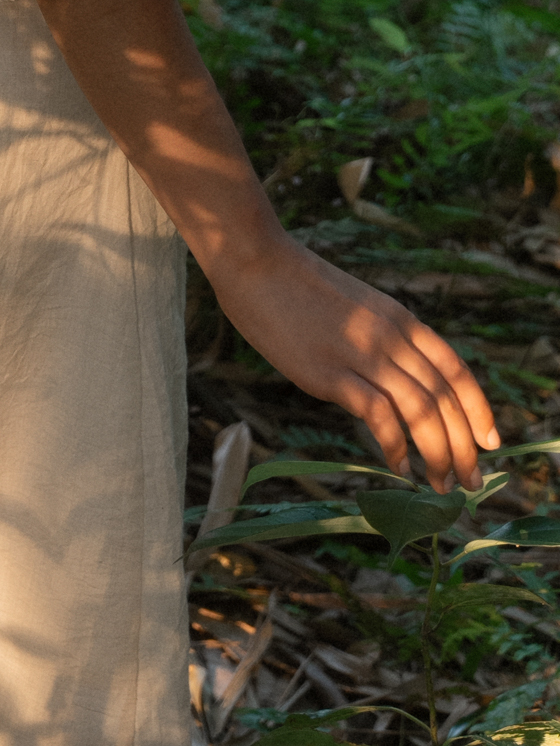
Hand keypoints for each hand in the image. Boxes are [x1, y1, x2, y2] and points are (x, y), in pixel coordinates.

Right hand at [207, 235, 499, 491]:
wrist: (255, 262)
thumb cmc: (295, 284)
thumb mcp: (355, 305)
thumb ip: (379, 338)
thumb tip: (392, 380)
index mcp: (400, 318)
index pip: (456, 369)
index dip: (479, 409)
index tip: (490, 441)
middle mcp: (390, 336)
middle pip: (445, 398)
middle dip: (464, 446)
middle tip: (469, 482)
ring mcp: (361, 353)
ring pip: (421, 411)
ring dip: (438, 454)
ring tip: (439, 483)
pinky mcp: (329, 373)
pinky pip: (379, 415)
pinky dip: (396, 445)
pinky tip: (398, 466)